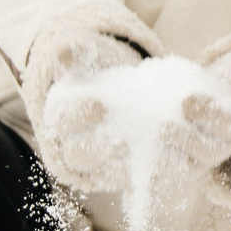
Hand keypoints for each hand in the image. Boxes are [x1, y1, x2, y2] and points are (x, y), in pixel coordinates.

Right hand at [30, 33, 142, 191]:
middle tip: (124, 138)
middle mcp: (74, 146)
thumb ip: (78, 51)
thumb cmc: (104, 73)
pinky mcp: (126, 174)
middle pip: (79, 155)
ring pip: (106, 174)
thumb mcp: (92, 56)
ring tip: (151, 151)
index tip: (101, 105)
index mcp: (61, 117)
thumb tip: (62, 50)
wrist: (129, 92)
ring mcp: (100, 166)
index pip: (61, 121)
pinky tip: (170, 159)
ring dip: (127, 165)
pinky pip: (134, 180)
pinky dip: (151, 173)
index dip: (79, 116)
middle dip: (101, 147)